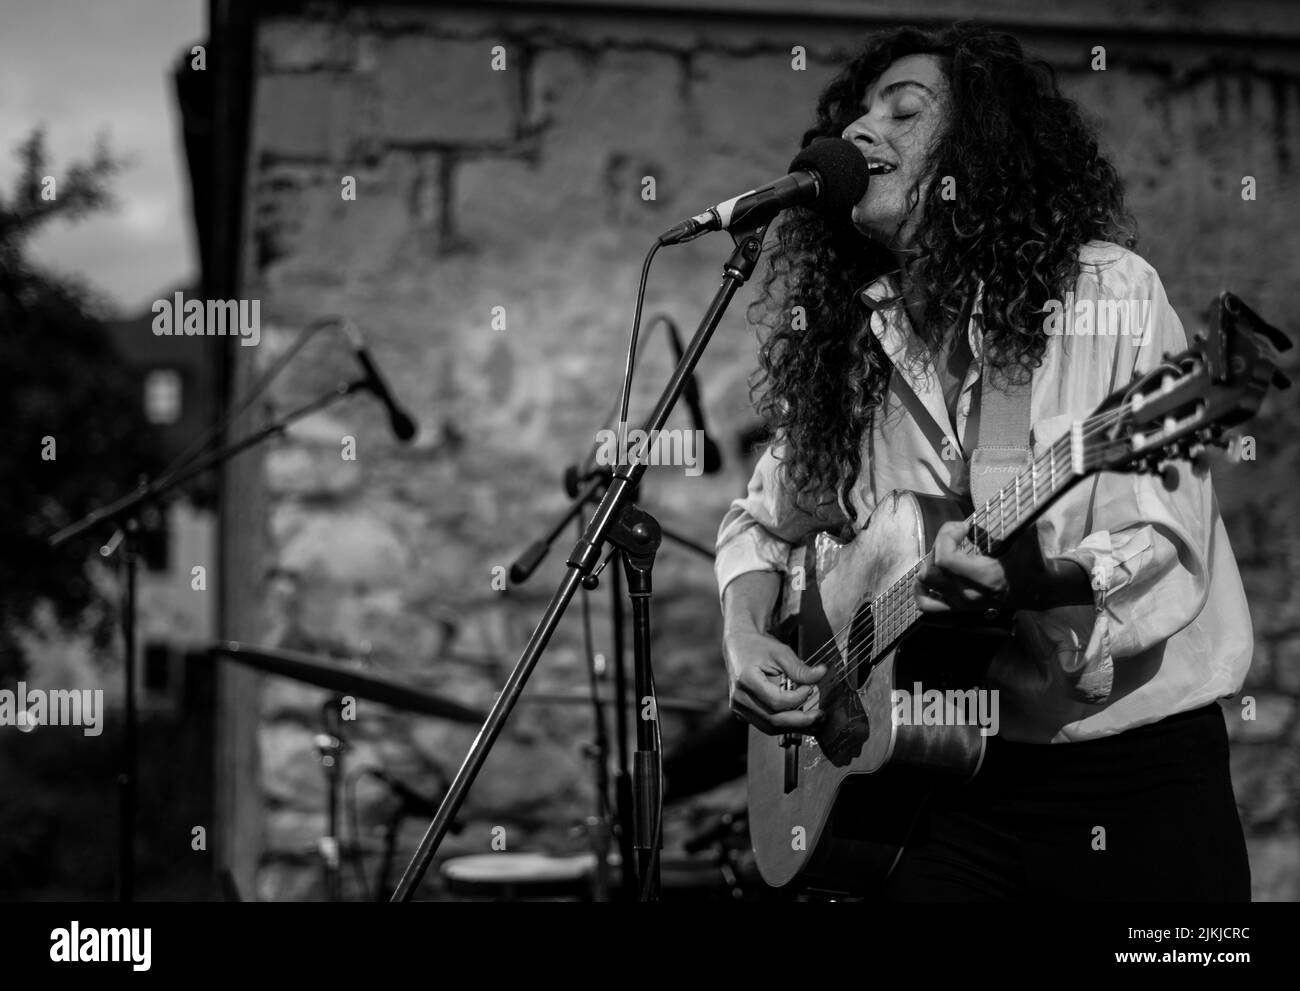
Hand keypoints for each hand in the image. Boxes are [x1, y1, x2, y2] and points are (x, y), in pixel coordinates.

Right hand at [722, 626, 826, 735]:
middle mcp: (739, 698)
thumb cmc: (757, 647)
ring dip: (795, 728)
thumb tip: (821, 674)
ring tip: (815, 723)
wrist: (738, 648)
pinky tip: (800, 721)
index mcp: (746, 680)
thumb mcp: (780, 652)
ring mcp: (739, 708)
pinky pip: (766, 725)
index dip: (797, 698)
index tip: (810, 688)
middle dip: (801, 721)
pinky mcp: (743, 713)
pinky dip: (785, 725)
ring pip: (770, 728)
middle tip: (820, 716)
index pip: (776, 701)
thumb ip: (800, 668)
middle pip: (773, 720)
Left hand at [914, 521, 1050, 616]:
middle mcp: (969, 594)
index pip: (944, 558)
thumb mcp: (1025, 537)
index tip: (963, 526)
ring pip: (926, 583)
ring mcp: (961, 604)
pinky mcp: (958, 608)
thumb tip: (998, 503)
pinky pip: (927, 604)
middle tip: (956, 534)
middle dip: (940, 543)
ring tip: (945, 550)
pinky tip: (929, 575)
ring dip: (929, 562)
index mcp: (984, 578)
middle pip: (932, 568)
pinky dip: (921, 590)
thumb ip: (1010, 520)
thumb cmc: (1031, 561)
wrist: (1038, 589)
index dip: (947, 536)